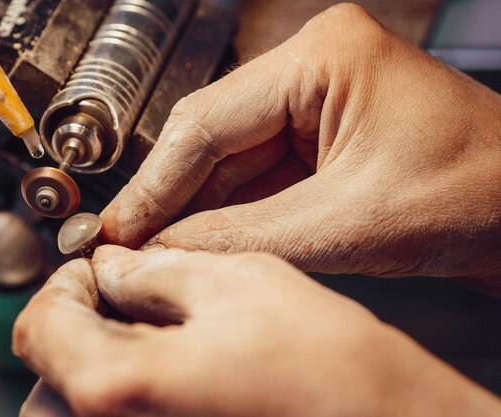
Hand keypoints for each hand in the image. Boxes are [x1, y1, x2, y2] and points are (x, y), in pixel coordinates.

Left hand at [13, 246, 500, 416]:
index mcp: (119, 390)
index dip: (66, 283)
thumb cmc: (329, 369)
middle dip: (81, 322)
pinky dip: (125, 390)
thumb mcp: (237, 284)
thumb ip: (157, 270)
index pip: (40, 325)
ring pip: (78, 401)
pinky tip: (173, 365)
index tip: (98, 268)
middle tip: (126, 294)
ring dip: (100, 358)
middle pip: (51, 371)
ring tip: (155, 330)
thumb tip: (115, 265)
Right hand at [100, 3, 500, 279]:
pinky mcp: (321, 134)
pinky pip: (258, 174)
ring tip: (156, 249)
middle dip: (170, 196)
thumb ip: (246, 237)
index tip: (122, 227)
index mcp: (322, 57)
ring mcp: (315, 100)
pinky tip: (201, 240)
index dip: (157, 183)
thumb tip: (169, 248)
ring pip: (230, 158)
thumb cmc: (477, 192)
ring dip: (196, 207)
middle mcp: (313, 67)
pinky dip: (230, 211)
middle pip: (212, 136)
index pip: (207, 120)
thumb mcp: (348, 224)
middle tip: (127, 242)